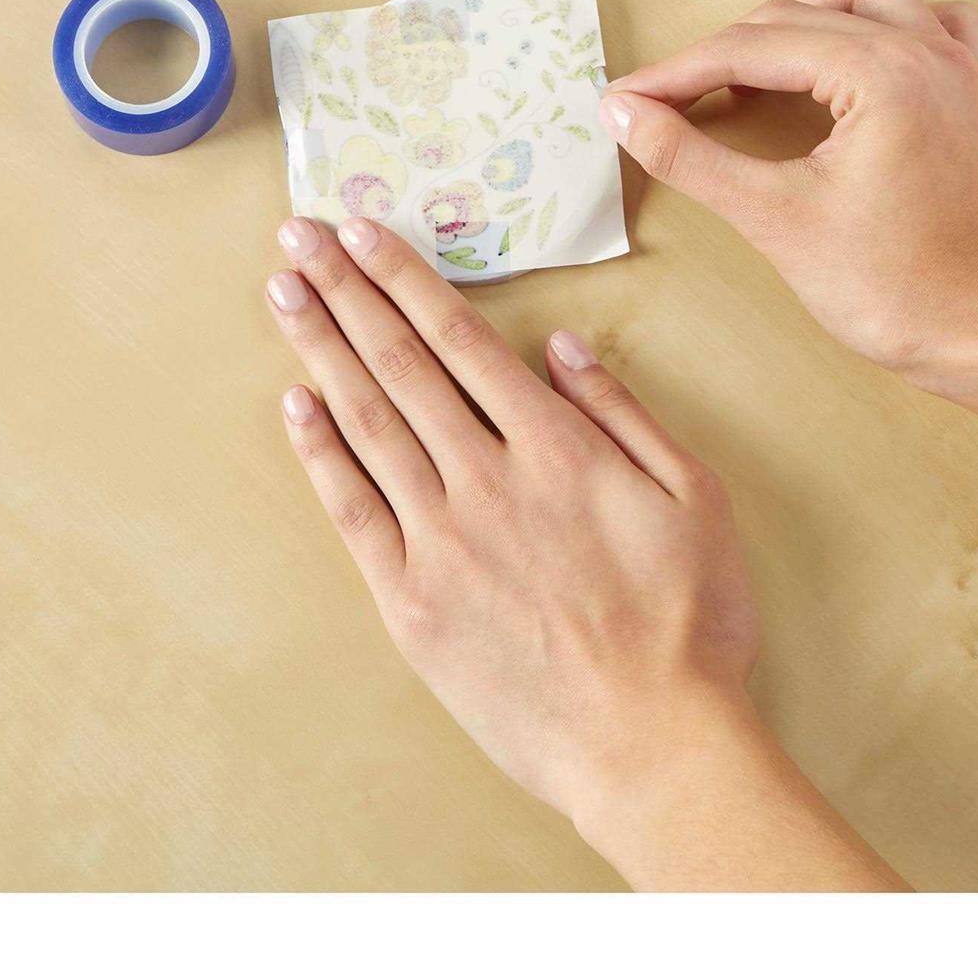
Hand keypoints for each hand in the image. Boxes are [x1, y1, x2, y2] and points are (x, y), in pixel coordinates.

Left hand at [265, 215, 902, 887]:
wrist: (652, 745)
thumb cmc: (689, 622)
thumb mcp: (693, 496)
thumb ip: (623, 413)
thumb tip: (563, 346)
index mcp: (555, 447)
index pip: (461, 339)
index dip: (406, 279)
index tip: (363, 233)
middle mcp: (486, 478)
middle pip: (400, 364)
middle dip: (345, 291)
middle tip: (299, 235)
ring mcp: (440, 540)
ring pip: (368, 422)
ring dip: (320, 350)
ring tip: (284, 293)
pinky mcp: (410, 602)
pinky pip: (353, 510)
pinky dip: (319, 452)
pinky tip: (293, 403)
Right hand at [599, 0, 977, 398]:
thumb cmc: (892, 289)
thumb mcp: (774, 219)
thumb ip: (690, 157)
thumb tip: (625, 115)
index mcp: (880, 73)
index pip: (749, 50)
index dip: (676, 73)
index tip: (626, 99)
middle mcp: (927, 51)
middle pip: (796, 17)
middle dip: (723, 54)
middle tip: (669, 101)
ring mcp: (964, 69)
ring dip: (801, 19)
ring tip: (754, 69)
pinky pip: (933, 23)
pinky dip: (883, 28)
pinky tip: (852, 64)